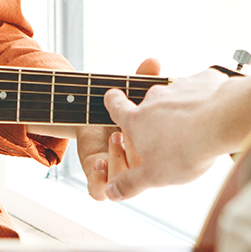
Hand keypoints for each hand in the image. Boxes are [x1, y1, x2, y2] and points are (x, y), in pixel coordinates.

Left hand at [27, 59, 161, 199]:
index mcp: (153, 151)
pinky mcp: (97, 177)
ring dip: (118, 161)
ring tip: (115, 138)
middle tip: (128, 132)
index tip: (154, 136)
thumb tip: (153, 60)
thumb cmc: (121, 107)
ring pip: (122, 183)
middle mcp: (137, 166)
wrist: (88, 109)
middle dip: (136, 152)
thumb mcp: (133, 92)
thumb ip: (142, 79)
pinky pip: (98, 191)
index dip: (162, 155)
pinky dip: (99, 179)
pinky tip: (98, 161)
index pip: (162, 161)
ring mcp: (117, 172)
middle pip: (143, 174)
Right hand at [102, 69, 233, 200]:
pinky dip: (205, 99)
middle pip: (150, 103)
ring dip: (183, 109)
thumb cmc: (186, 149)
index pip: (117, 106)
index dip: (113, 102)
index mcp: (138, 120)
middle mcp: (155, 98)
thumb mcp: (154, 175)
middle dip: (156, 116)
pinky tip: (215, 114)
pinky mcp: (204, 80)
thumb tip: (111, 192)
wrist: (223, 121)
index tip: (112, 98)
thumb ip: (130, 183)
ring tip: (197, 129)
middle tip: (169, 136)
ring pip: (177, 97)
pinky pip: (202, 89)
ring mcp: (180, 86)